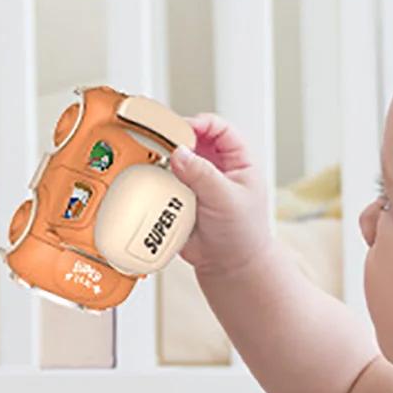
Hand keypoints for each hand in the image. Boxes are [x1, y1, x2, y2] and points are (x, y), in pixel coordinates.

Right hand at [169, 114, 274, 277]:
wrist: (229, 268)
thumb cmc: (242, 235)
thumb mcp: (227, 199)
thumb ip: (203, 174)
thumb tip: (179, 152)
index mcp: (237, 162)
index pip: (219, 129)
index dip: (200, 124)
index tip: (181, 130)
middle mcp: (216, 168)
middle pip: (192, 141)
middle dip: (175, 141)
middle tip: (159, 145)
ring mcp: (197, 183)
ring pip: (175, 161)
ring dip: (164, 162)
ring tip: (153, 164)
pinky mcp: (180, 198)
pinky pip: (164, 183)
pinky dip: (156, 181)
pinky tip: (150, 184)